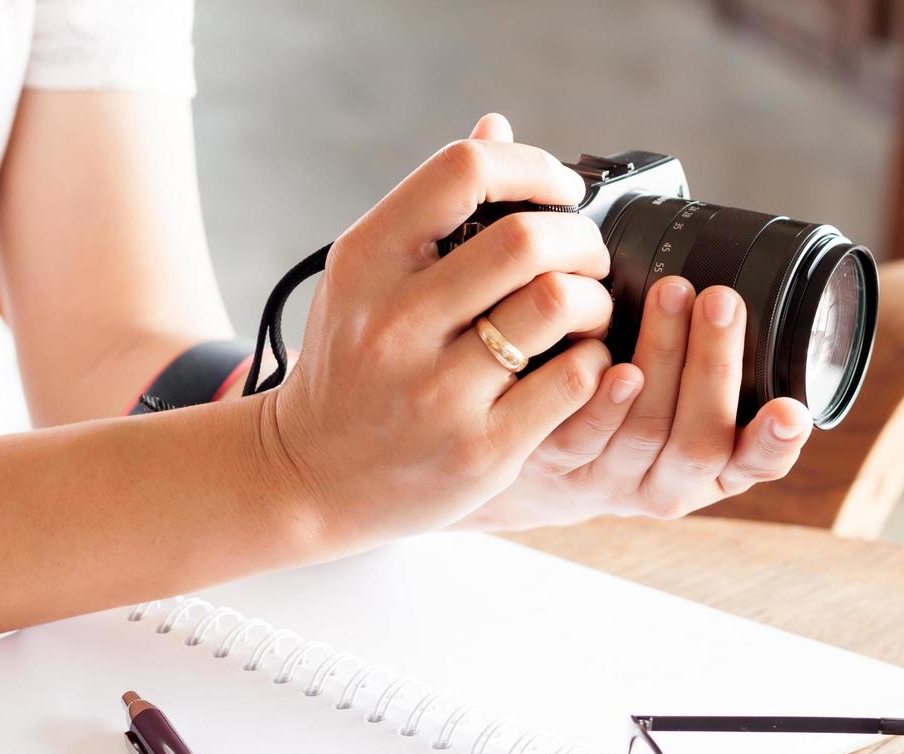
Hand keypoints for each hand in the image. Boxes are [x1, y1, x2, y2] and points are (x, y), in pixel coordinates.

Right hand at [260, 116, 615, 553]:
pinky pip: (573, 382)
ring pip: (556, 306)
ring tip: (587, 312)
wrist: (308, 477)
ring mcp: (436, 392)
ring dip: (595, 300)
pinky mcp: (478, 449)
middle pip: (526, 240)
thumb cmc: (348, 367)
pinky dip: (595, 363)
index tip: (561, 190)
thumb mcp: (365, 280)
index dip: (531, 166)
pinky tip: (579, 363)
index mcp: (365, 263)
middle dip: (580, 238)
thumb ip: (430, 210)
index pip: (462, 171)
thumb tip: (496, 127)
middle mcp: (394, 325)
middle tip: (587, 257)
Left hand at [457, 272, 811, 529]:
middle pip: (700, 441)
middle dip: (715, 366)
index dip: (775, 442)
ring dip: (663, 360)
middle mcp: (664, 484)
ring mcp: (607, 480)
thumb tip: (719, 272)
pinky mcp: (554, 466)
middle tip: (720, 300)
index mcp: (711, 472)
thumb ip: (710, 364)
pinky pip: (579, 437)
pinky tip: (609, 361)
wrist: (536, 469)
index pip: (756, 465)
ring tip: (672, 296)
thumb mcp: (680, 407)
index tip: (789, 409)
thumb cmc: (623, 418)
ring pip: (644, 432)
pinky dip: (600, 399)